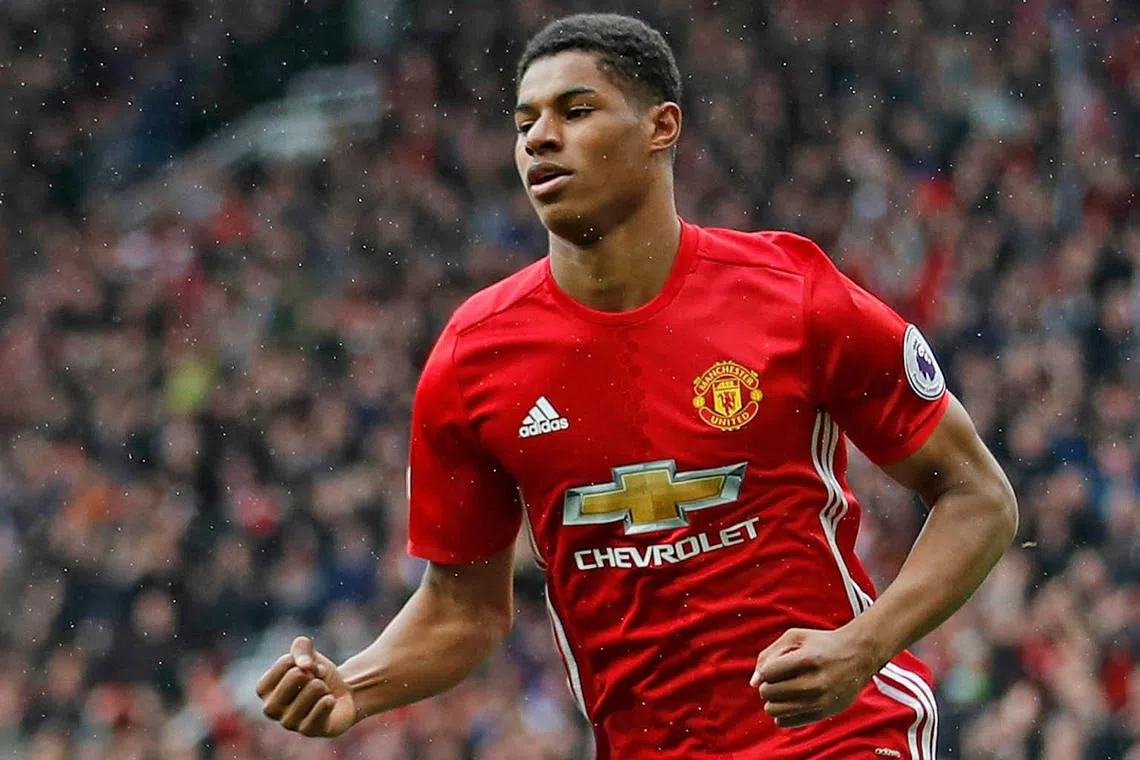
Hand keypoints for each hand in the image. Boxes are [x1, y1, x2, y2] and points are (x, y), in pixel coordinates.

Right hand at [256, 636, 357, 736]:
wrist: (341, 694)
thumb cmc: (317, 674)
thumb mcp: (308, 653)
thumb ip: (301, 647)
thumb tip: (304, 666)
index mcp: (264, 689)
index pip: (286, 662)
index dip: (302, 660)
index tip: (305, 669)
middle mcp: (271, 709)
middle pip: (298, 675)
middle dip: (314, 673)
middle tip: (315, 682)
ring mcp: (288, 723)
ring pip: (314, 688)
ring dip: (323, 686)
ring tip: (321, 694)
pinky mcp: (308, 731)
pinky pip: (323, 706)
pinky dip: (330, 699)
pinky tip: (328, 703)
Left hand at [750, 626, 882, 727]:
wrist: (858, 655)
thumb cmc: (821, 644)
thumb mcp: (794, 637)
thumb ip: (768, 654)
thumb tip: (753, 683)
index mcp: (808, 660)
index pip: (768, 673)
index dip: (766, 671)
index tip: (775, 667)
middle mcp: (815, 682)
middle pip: (770, 693)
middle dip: (767, 686)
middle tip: (778, 681)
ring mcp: (821, 700)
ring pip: (776, 711)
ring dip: (773, 702)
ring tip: (782, 692)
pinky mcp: (825, 713)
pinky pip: (789, 723)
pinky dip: (782, 715)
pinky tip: (790, 702)